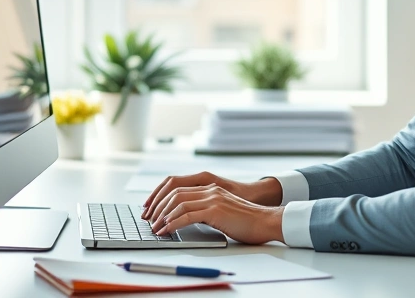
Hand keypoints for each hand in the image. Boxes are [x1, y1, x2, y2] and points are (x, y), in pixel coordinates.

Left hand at [142, 172, 281, 219]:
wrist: (266, 221)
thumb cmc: (246, 220)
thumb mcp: (222, 210)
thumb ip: (206, 209)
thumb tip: (185, 218)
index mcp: (211, 187)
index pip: (177, 186)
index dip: (160, 196)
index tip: (150, 208)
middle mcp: (210, 189)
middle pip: (174, 193)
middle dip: (157, 207)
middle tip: (149, 220)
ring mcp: (213, 198)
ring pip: (178, 203)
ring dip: (163, 217)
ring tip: (155, 228)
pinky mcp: (215, 210)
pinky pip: (187, 215)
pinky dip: (173, 223)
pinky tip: (167, 230)